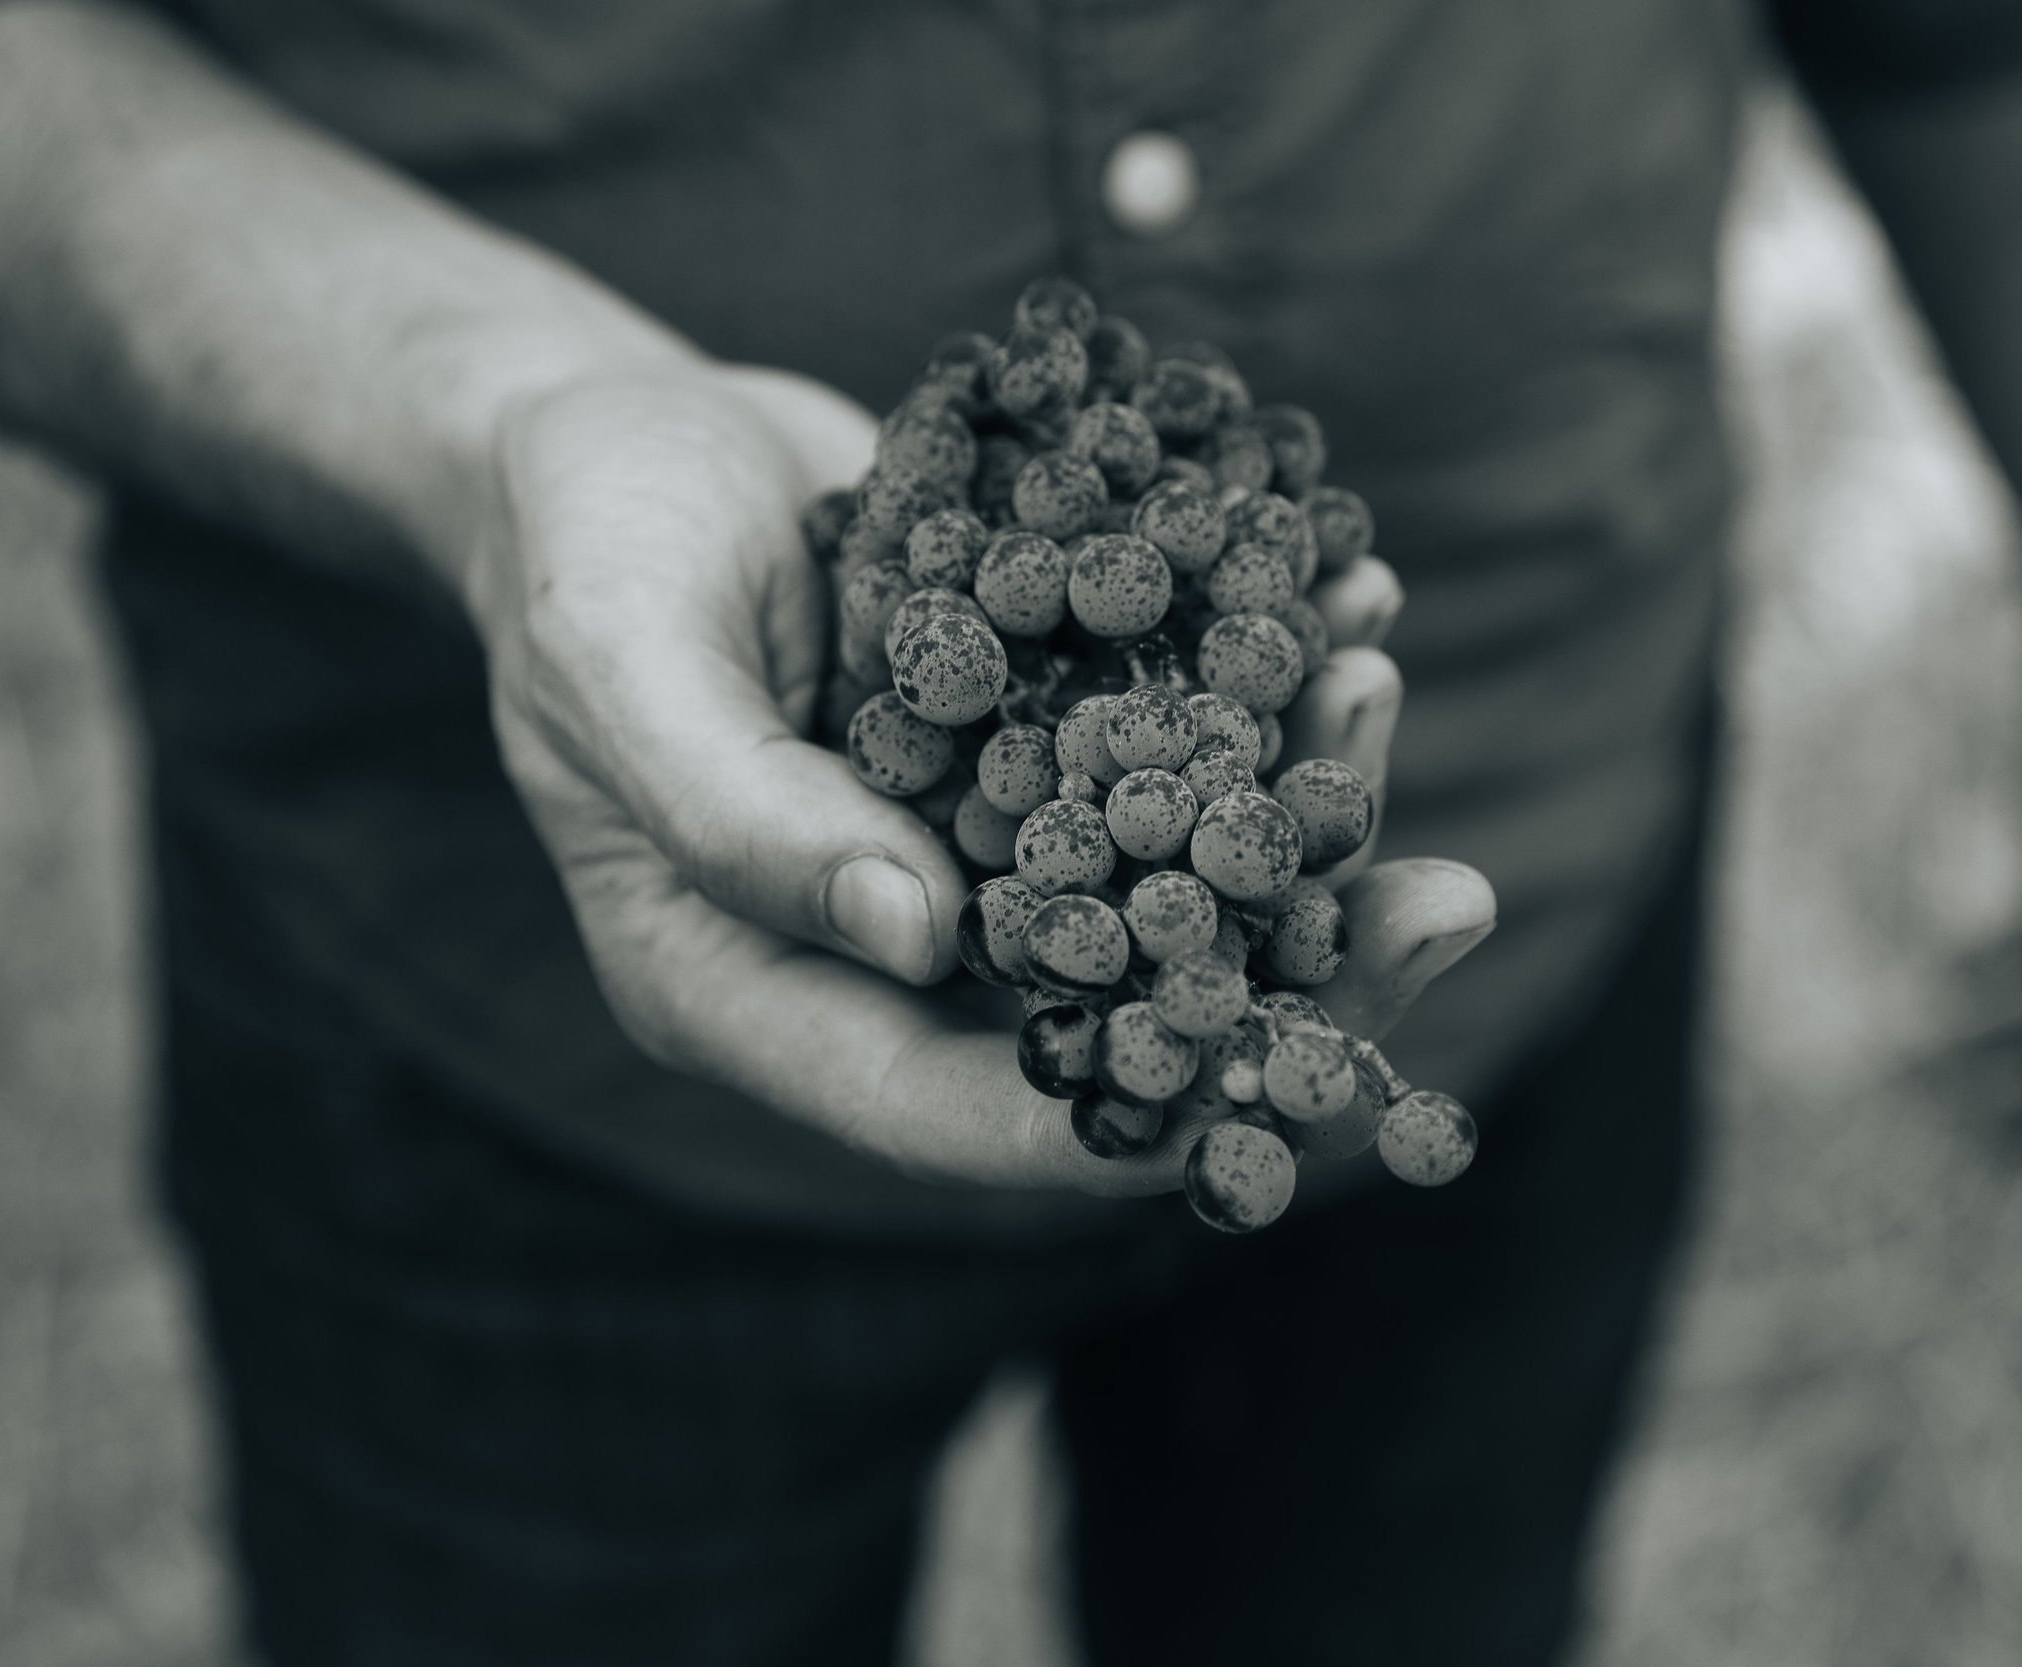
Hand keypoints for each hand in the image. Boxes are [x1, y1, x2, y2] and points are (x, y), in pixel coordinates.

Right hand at [461, 359, 1490, 1214]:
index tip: (1289, 1059)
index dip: (1124, 1109)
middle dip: (1281, 976)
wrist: (611, 432)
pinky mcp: (1015, 745)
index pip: (955, 1112)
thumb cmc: (579, 543)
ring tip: (1379, 689)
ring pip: (1158, 886)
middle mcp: (882, 946)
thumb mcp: (620, 657)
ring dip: (1290, 816)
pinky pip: (1156, 758)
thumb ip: (741, 813)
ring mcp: (962, 846)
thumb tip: (919, 941)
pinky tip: (1347, 613)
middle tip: (1442, 906)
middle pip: (1102, 1017)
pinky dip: (1251, 700)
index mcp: (758, 986)